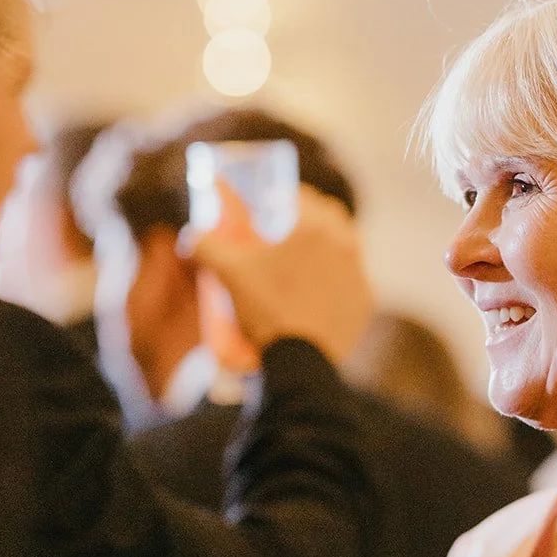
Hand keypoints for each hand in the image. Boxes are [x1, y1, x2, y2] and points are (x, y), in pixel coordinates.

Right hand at [191, 186, 374, 365]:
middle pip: (330, 215)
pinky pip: (352, 277)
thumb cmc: (264, 308)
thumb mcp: (228, 273)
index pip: (304, 196)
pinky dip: (337, 276)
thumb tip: (192, 235)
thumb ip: (206, 245)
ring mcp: (359, 272)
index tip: (271, 204)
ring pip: (346, 244)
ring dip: (327, 242)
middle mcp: (345, 243)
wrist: (298, 359)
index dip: (284, 196)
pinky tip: (319, 286)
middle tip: (287, 227)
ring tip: (303, 257)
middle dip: (310, 214)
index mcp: (315, 227)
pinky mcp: (365, 299)